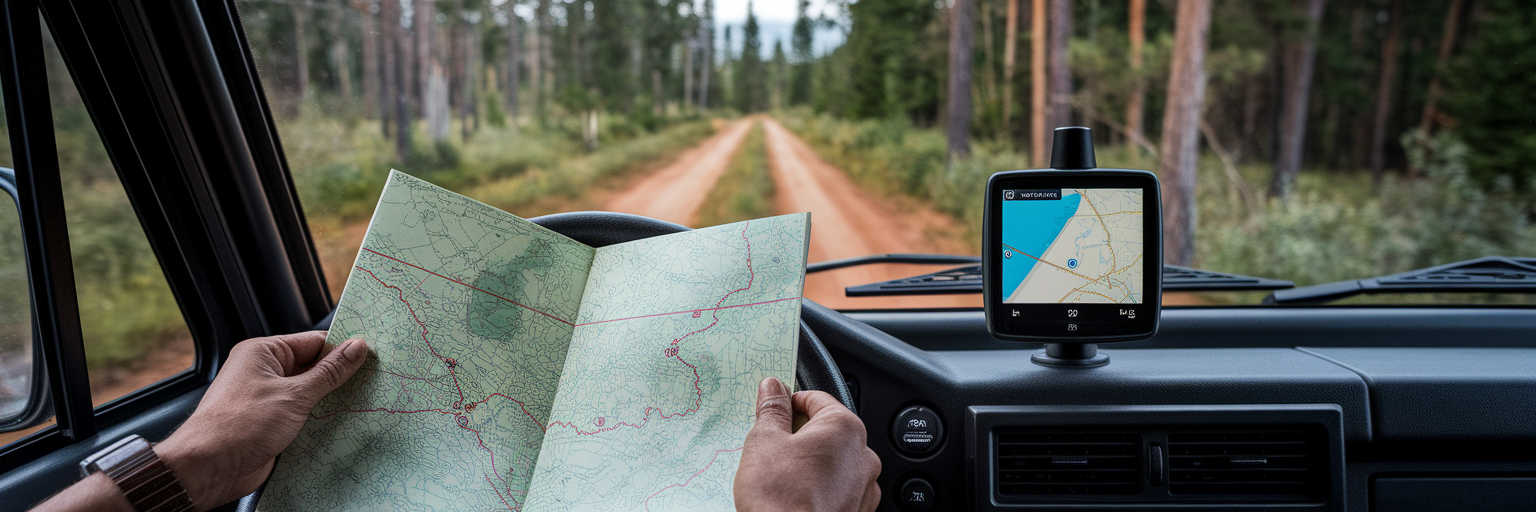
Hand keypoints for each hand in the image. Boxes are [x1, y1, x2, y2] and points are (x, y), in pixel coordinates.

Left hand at [156, 331, 367, 509]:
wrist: (209, 468)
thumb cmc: (239, 425)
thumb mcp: (294, 394)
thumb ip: (329, 373)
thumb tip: (355, 349)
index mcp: (263, 353)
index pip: (313, 342)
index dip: (342, 349)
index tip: (370, 356)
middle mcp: (263, 373)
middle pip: (313, 368)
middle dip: (338, 377)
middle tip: (371, 381)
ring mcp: (267, 399)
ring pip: (310, 394)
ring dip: (330, 401)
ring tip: (360, 403)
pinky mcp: (271, 424)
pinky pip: (303, 415)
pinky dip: (320, 420)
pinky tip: (340, 424)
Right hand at [734, 377, 881, 511]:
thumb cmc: (781, 500)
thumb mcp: (764, 442)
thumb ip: (772, 409)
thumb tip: (773, 388)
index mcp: (844, 428)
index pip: (816, 398)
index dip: (788, 402)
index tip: (772, 409)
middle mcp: (863, 455)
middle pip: (827, 430)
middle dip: (800, 436)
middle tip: (772, 447)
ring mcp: (864, 487)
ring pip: (834, 461)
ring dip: (812, 462)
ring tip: (783, 476)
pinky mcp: (859, 511)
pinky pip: (839, 488)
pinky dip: (821, 486)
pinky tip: (798, 495)